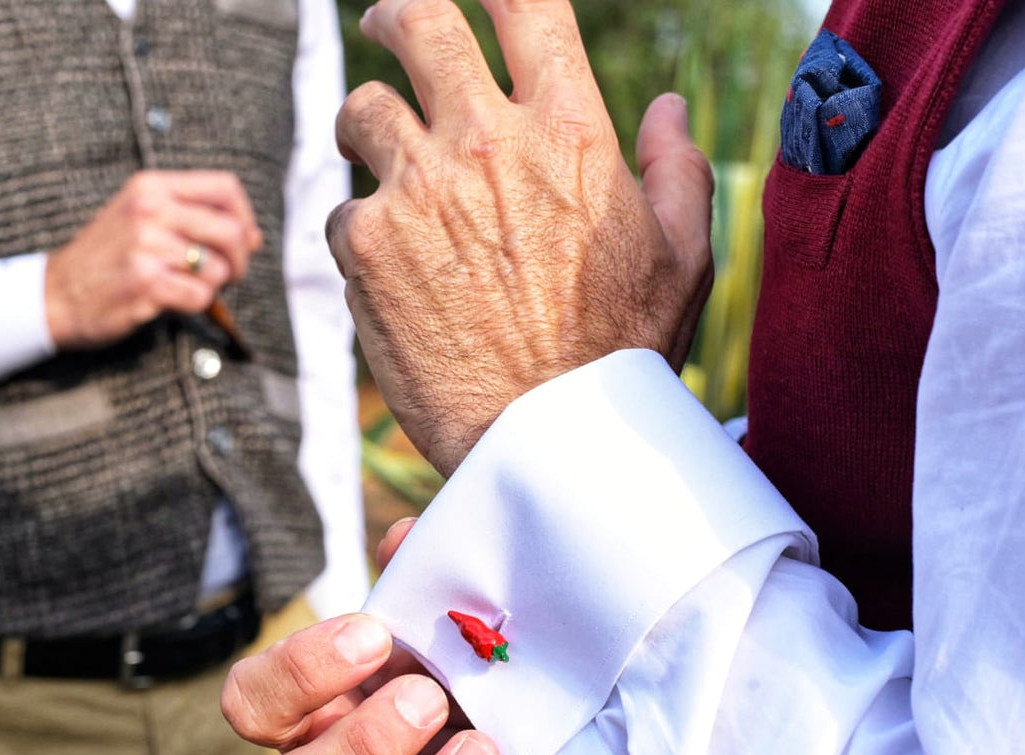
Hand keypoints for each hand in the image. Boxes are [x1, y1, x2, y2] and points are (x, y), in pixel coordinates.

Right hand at [45, 170, 263, 348]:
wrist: (54, 294)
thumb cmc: (106, 259)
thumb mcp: (142, 220)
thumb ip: (194, 219)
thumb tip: (255, 237)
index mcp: (151, 186)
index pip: (226, 187)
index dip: (246, 217)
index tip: (244, 241)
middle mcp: (149, 210)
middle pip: (230, 230)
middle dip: (240, 260)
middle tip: (228, 276)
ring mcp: (146, 246)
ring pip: (218, 268)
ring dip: (213, 287)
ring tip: (188, 287)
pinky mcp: (145, 284)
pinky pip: (200, 296)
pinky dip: (196, 305)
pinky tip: (174, 302)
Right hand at [222, 519, 563, 754]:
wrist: (530, 711)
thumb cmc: (452, 653)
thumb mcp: (434, 614)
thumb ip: (414, 577)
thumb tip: (406, 540)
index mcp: (310, 714)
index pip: (252, 705)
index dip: (298, 674)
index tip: (372, 633)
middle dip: (359, 748)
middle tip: (426, 695)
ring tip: (479, 749)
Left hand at [328, 0, 713, 473]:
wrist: (545, 441)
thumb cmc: (621, 354)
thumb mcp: (683, 257)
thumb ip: (677, 169)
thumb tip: (669, 107)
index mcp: (568, 130)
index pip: (522, 3)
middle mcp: (486, 141)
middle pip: (418, 23)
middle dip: (398, 13)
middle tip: (388, 23)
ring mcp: (418, 189)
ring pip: (360, 108)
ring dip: (364, 123)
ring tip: (370, 148)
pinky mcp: (365, 246)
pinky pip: (341, 207)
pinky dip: (357, 228)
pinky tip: (384, 264)